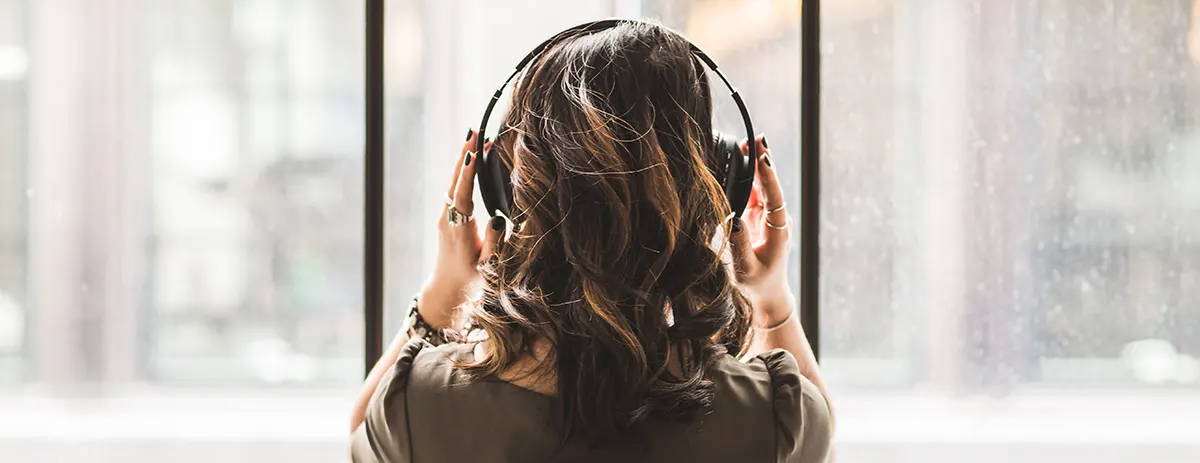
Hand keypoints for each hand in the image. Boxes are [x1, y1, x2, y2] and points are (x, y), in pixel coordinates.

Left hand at [418, 129, 506, 328]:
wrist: (447, 287)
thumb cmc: (471, 279)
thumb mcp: (488, 266)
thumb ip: (494, 243)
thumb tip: (498, 219)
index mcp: (458, 229)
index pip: (463, 195)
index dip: (468, 174)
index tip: (474, 152)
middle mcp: (448, 219)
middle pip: (455, 181)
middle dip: (464, 155)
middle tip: (473, 130)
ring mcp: (445, 216)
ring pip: (453, 182)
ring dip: (463, 158)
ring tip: (473, 136)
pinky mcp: (447, 215)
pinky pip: (455, 187)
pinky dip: (462, 171)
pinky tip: (470, 158)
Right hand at [729, 136, 794, 327]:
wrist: (768, 294)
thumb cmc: (757, 284)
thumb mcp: (746, 268)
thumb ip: (739, 245)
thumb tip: (732, 219)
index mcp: (778, 230)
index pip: (774, 197)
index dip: (769, 177)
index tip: (763, 158)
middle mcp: (776, 219)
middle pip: (770, 185)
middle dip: (763, 161)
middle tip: (757, 138)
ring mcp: (768, 216)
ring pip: (763, 186)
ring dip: (756, 165)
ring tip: (749, 142)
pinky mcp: (758, 217)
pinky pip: (755, 192)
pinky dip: (749, 176)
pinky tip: (742, 160)